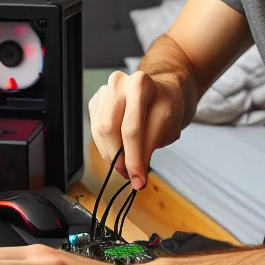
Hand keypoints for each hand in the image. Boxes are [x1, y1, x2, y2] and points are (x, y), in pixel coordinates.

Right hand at [89, 71, 184, 187]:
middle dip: (119, 158)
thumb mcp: (168, 128)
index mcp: (140, 84)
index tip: (139, 181)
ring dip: (111, 155)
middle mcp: (118, 83)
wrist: (161, 92)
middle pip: (109, 130)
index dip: (134, 159)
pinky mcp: (96, 101)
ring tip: (126, 164)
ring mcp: (104, 91)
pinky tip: (119, 149)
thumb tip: (135, 176)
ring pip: (100, 133)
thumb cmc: (166, 108)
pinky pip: (95, 131)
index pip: (132, 129)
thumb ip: (148, 149)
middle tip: (130, 174)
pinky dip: (106, 146)